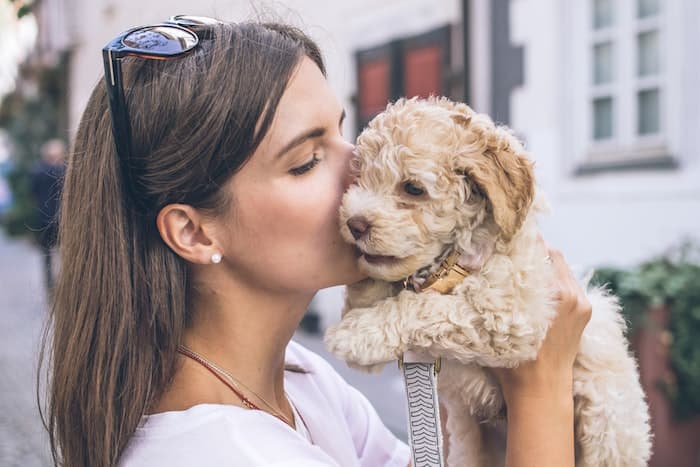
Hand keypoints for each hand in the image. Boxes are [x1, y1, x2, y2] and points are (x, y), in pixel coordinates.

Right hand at [494, 235, 591, 402]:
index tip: (506, 233)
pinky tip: (537, 283)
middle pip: (552, 253)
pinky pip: (569, 281)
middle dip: (532, 248)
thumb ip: (495, 293)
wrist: (542, 390)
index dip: (522, 239)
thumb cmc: (514, 361)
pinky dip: (554, 276)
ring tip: (522, 264)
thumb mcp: (499, 322)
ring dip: (543, 262)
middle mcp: (571, 294)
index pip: (539, 250)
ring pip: (561, 266)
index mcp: (553, 294)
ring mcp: (581, 302)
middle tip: (511, 246)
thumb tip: (476, 267)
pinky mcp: (585, 310)